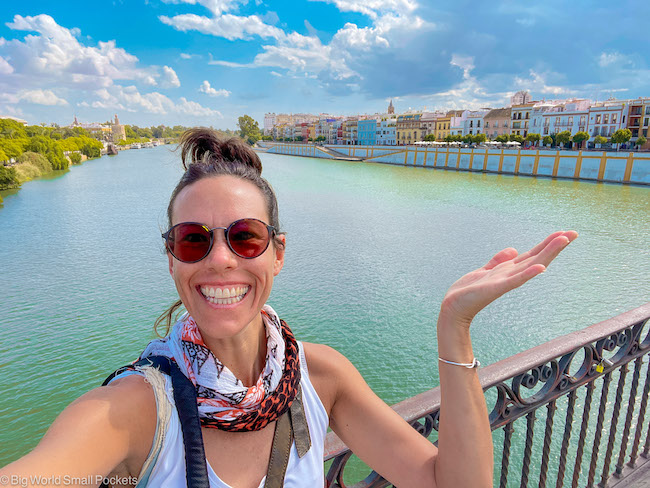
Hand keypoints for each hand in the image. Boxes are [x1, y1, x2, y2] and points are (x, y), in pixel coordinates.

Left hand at [440, 231, 577, 326]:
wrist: (453, 307)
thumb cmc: (468, 292)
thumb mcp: (485, 271)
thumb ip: (498, 261)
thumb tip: (514, 250)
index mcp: (508, 270)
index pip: (532, 255)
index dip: (547, 244)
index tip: (564, 233)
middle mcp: (511, 275)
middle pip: (537, 257)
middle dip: (554, 245)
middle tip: (573, 233)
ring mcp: (505, 282)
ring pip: (531, 265)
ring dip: (547, 253)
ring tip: (563, 240)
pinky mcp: (495, 288)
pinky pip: (515, 280)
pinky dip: (528, 274)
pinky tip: (540, 268)